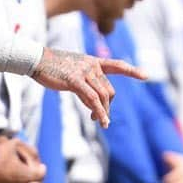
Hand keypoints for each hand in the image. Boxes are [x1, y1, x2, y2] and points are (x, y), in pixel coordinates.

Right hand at [32, 47, 146, 127]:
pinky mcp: (75, 80)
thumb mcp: (74, 71)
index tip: (145, 76)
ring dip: (103, 112)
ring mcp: (84, 72)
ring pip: (102, 96)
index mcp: (93, 61)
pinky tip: (101, 121)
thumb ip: (86, 83)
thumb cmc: (53, 66)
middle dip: (108, 107)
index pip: (117, 65)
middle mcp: (92, 65)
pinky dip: (99, 111)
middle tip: (101, 119)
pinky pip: (92, 99)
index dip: (132, 70)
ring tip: (102, 123)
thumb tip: (94, 103)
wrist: (37, 59)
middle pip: (109, 90)